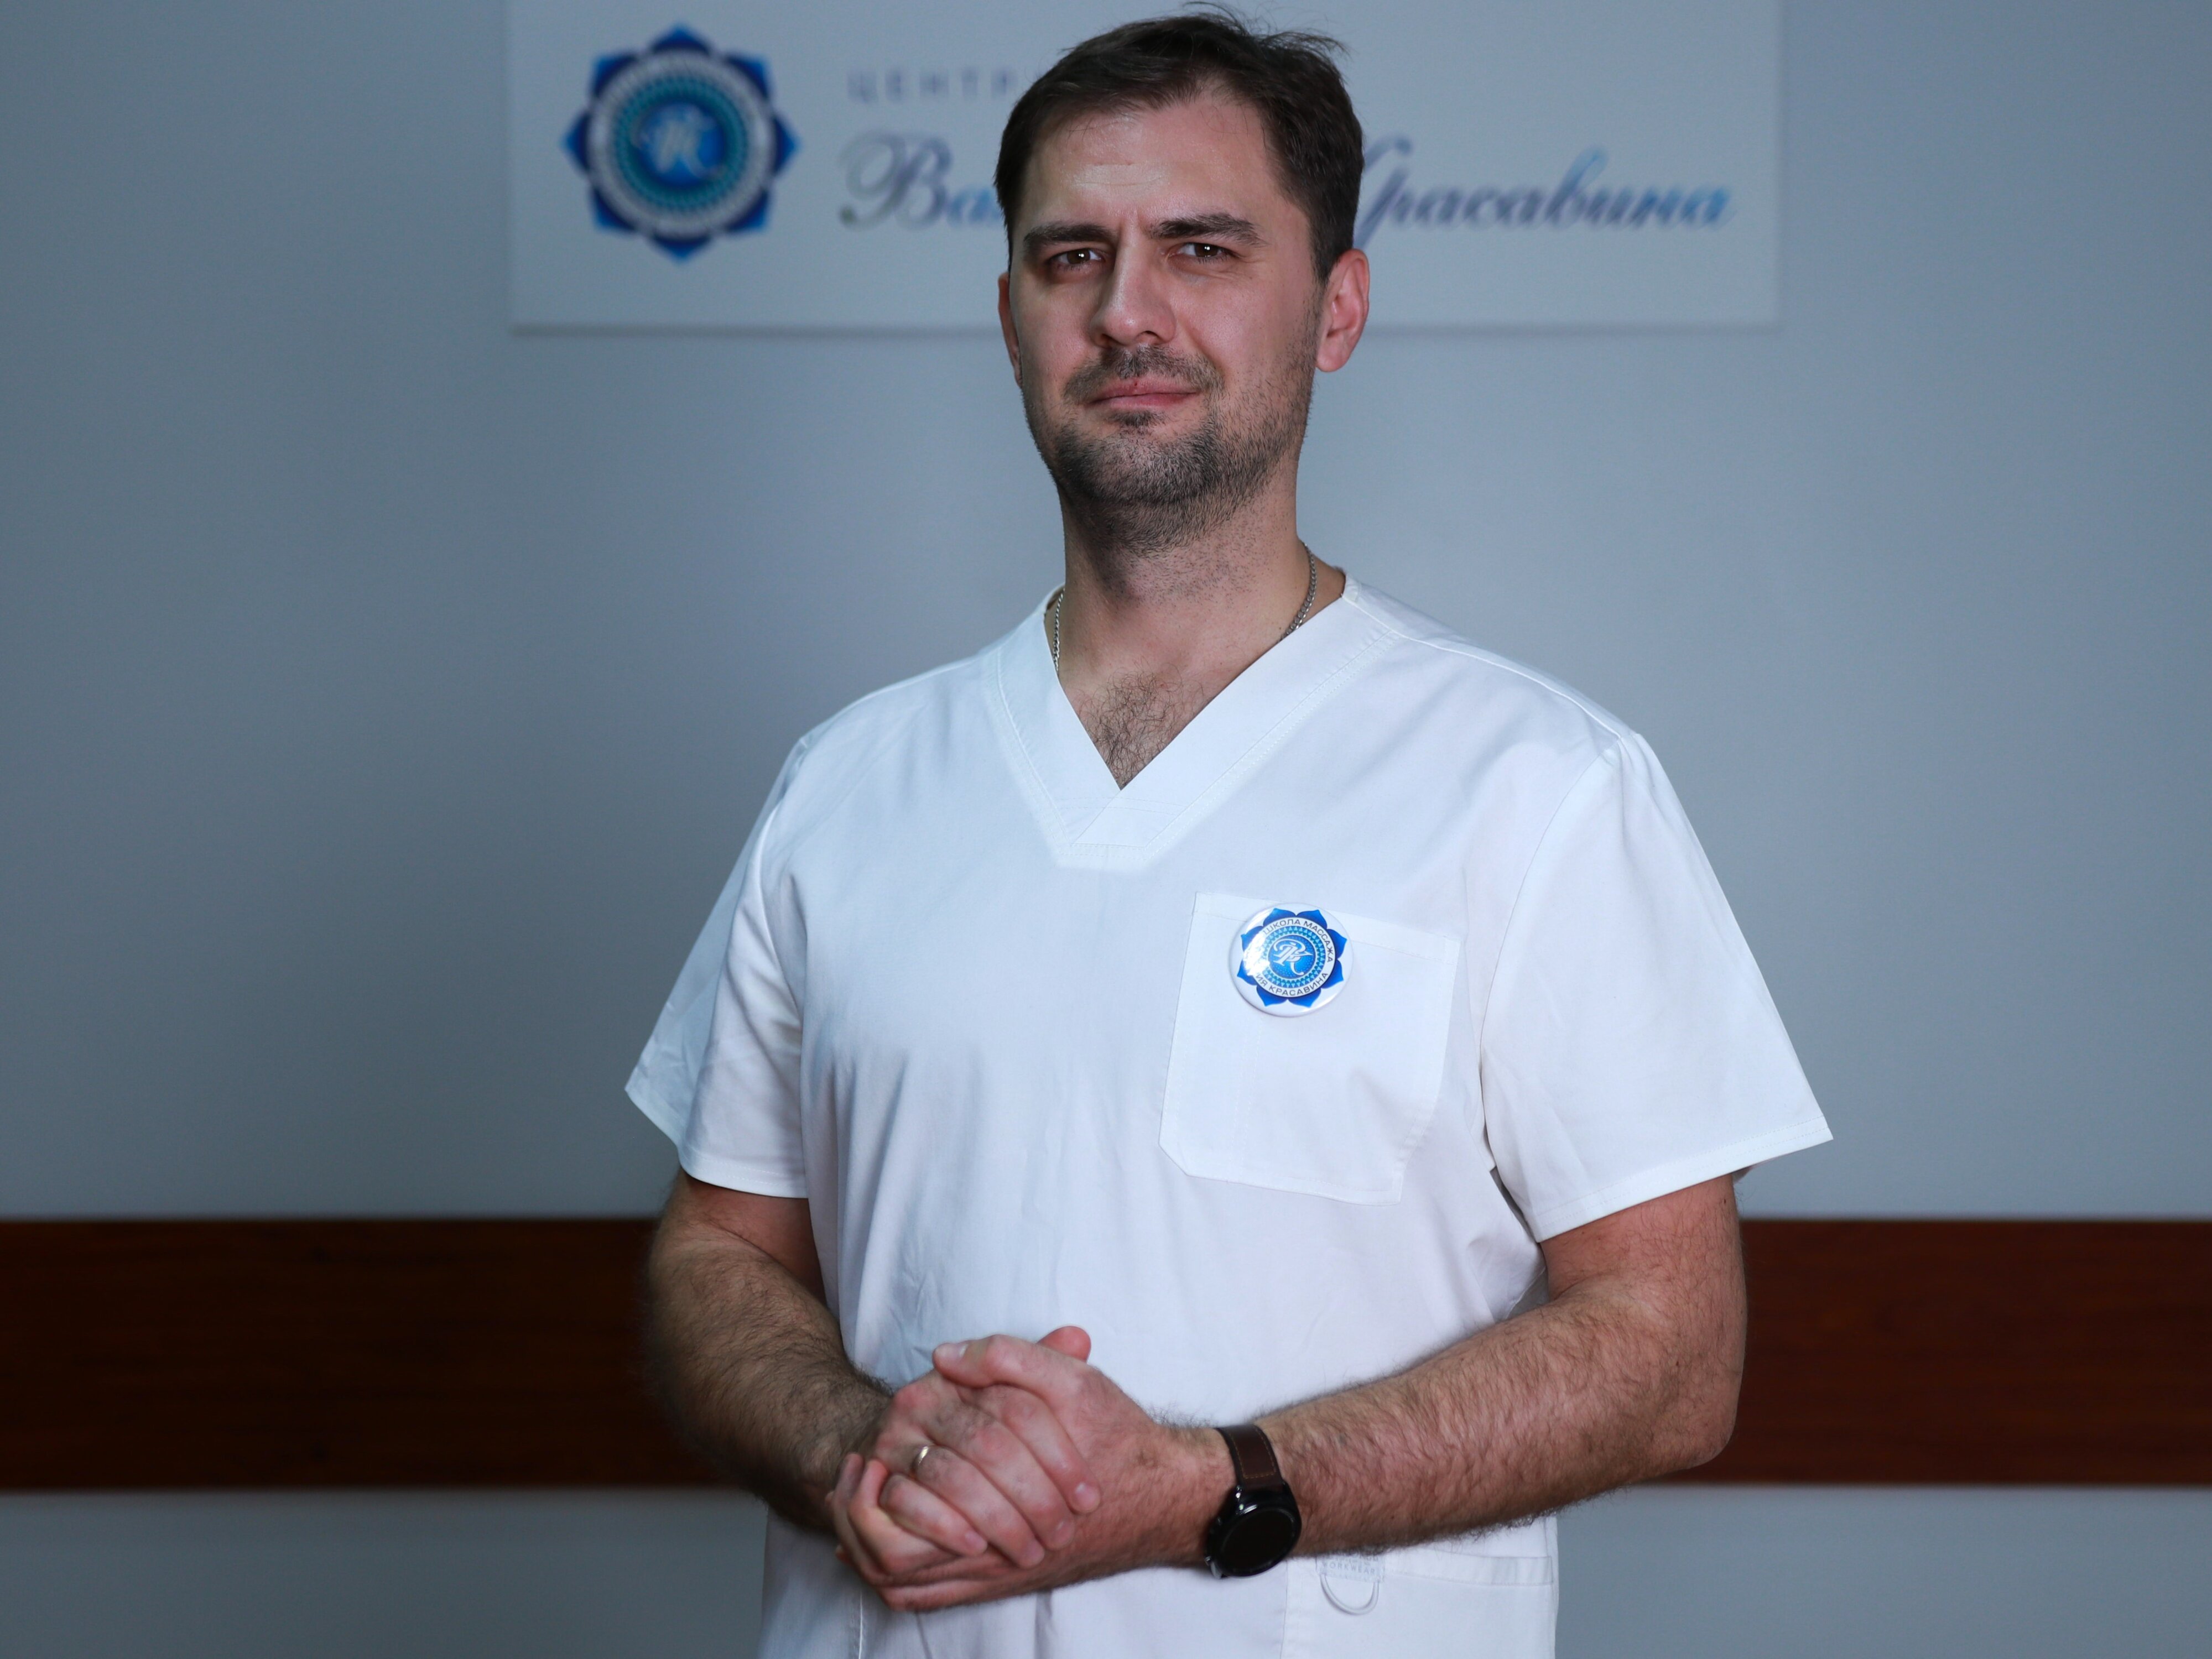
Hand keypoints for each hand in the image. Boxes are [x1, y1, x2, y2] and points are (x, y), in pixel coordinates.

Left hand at [837, 1328, 1230, 1611]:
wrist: (1162, 1498)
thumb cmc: (1117, 1437)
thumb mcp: (1072, 1381)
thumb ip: (1009, 1358)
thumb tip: (943, 1355)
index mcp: (1005, 1482)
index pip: (925, 1472)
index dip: (897, 1443)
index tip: (886, 1418)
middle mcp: (994, 1536)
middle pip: (901, 1539)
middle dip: (865, 1504)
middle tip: (855, 1466)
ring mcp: (995, 1567)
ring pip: (907, 1576)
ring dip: (870, 1543)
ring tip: (855, 1502)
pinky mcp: (999, 1582)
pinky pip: (928, 1596)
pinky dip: (894, 1575)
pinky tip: (875, 1544)